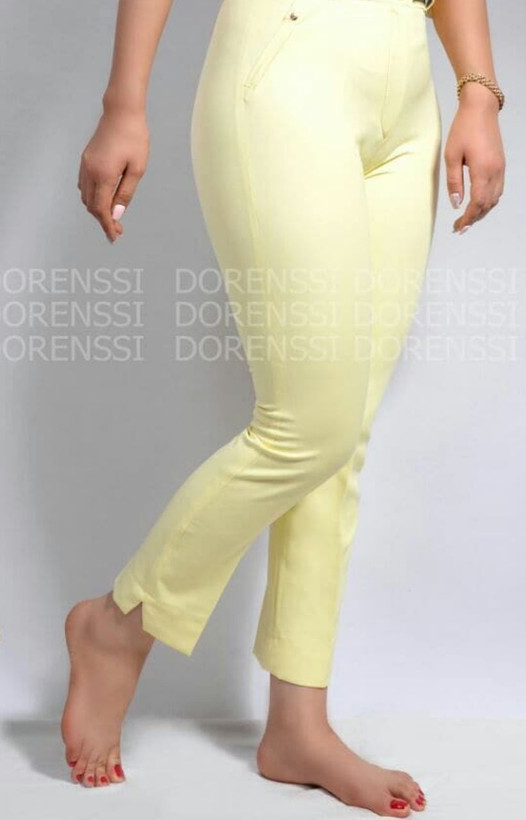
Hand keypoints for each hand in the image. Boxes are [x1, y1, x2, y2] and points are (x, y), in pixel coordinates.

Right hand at [77, 106, 149, 242]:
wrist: (122, 111)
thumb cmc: (134, 138)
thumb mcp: (137, 169)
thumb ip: (125, 193)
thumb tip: (116, 214)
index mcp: (104, 175)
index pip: (102, 209)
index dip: (107, 226)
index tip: (115, 237)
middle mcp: (90, 171)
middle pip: (92, 206)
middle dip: (103, 220)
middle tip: (117, 231)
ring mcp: (85, 165)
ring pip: (86, 196)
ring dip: (97, 209)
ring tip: (112, 217)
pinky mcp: (85, 159)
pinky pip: (84, 185)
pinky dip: (92, 197)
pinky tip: (103, 200)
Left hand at [444, 82, 504, 233]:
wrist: (481, 108)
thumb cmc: (463, 128)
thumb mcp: (451, 155)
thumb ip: (454, 181)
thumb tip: (456, 203)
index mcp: (483, 170)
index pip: (477, 203)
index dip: (468, 218)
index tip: (458, 227)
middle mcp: (495, 171)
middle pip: (487, 205)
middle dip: (474, 218)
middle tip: (459, 227)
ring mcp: (500, 168)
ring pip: (495, 199)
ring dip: (482, 211)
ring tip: (468, 218)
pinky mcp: (501, 164)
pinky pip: (498, 189)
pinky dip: (489, 201)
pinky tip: (478, 203)